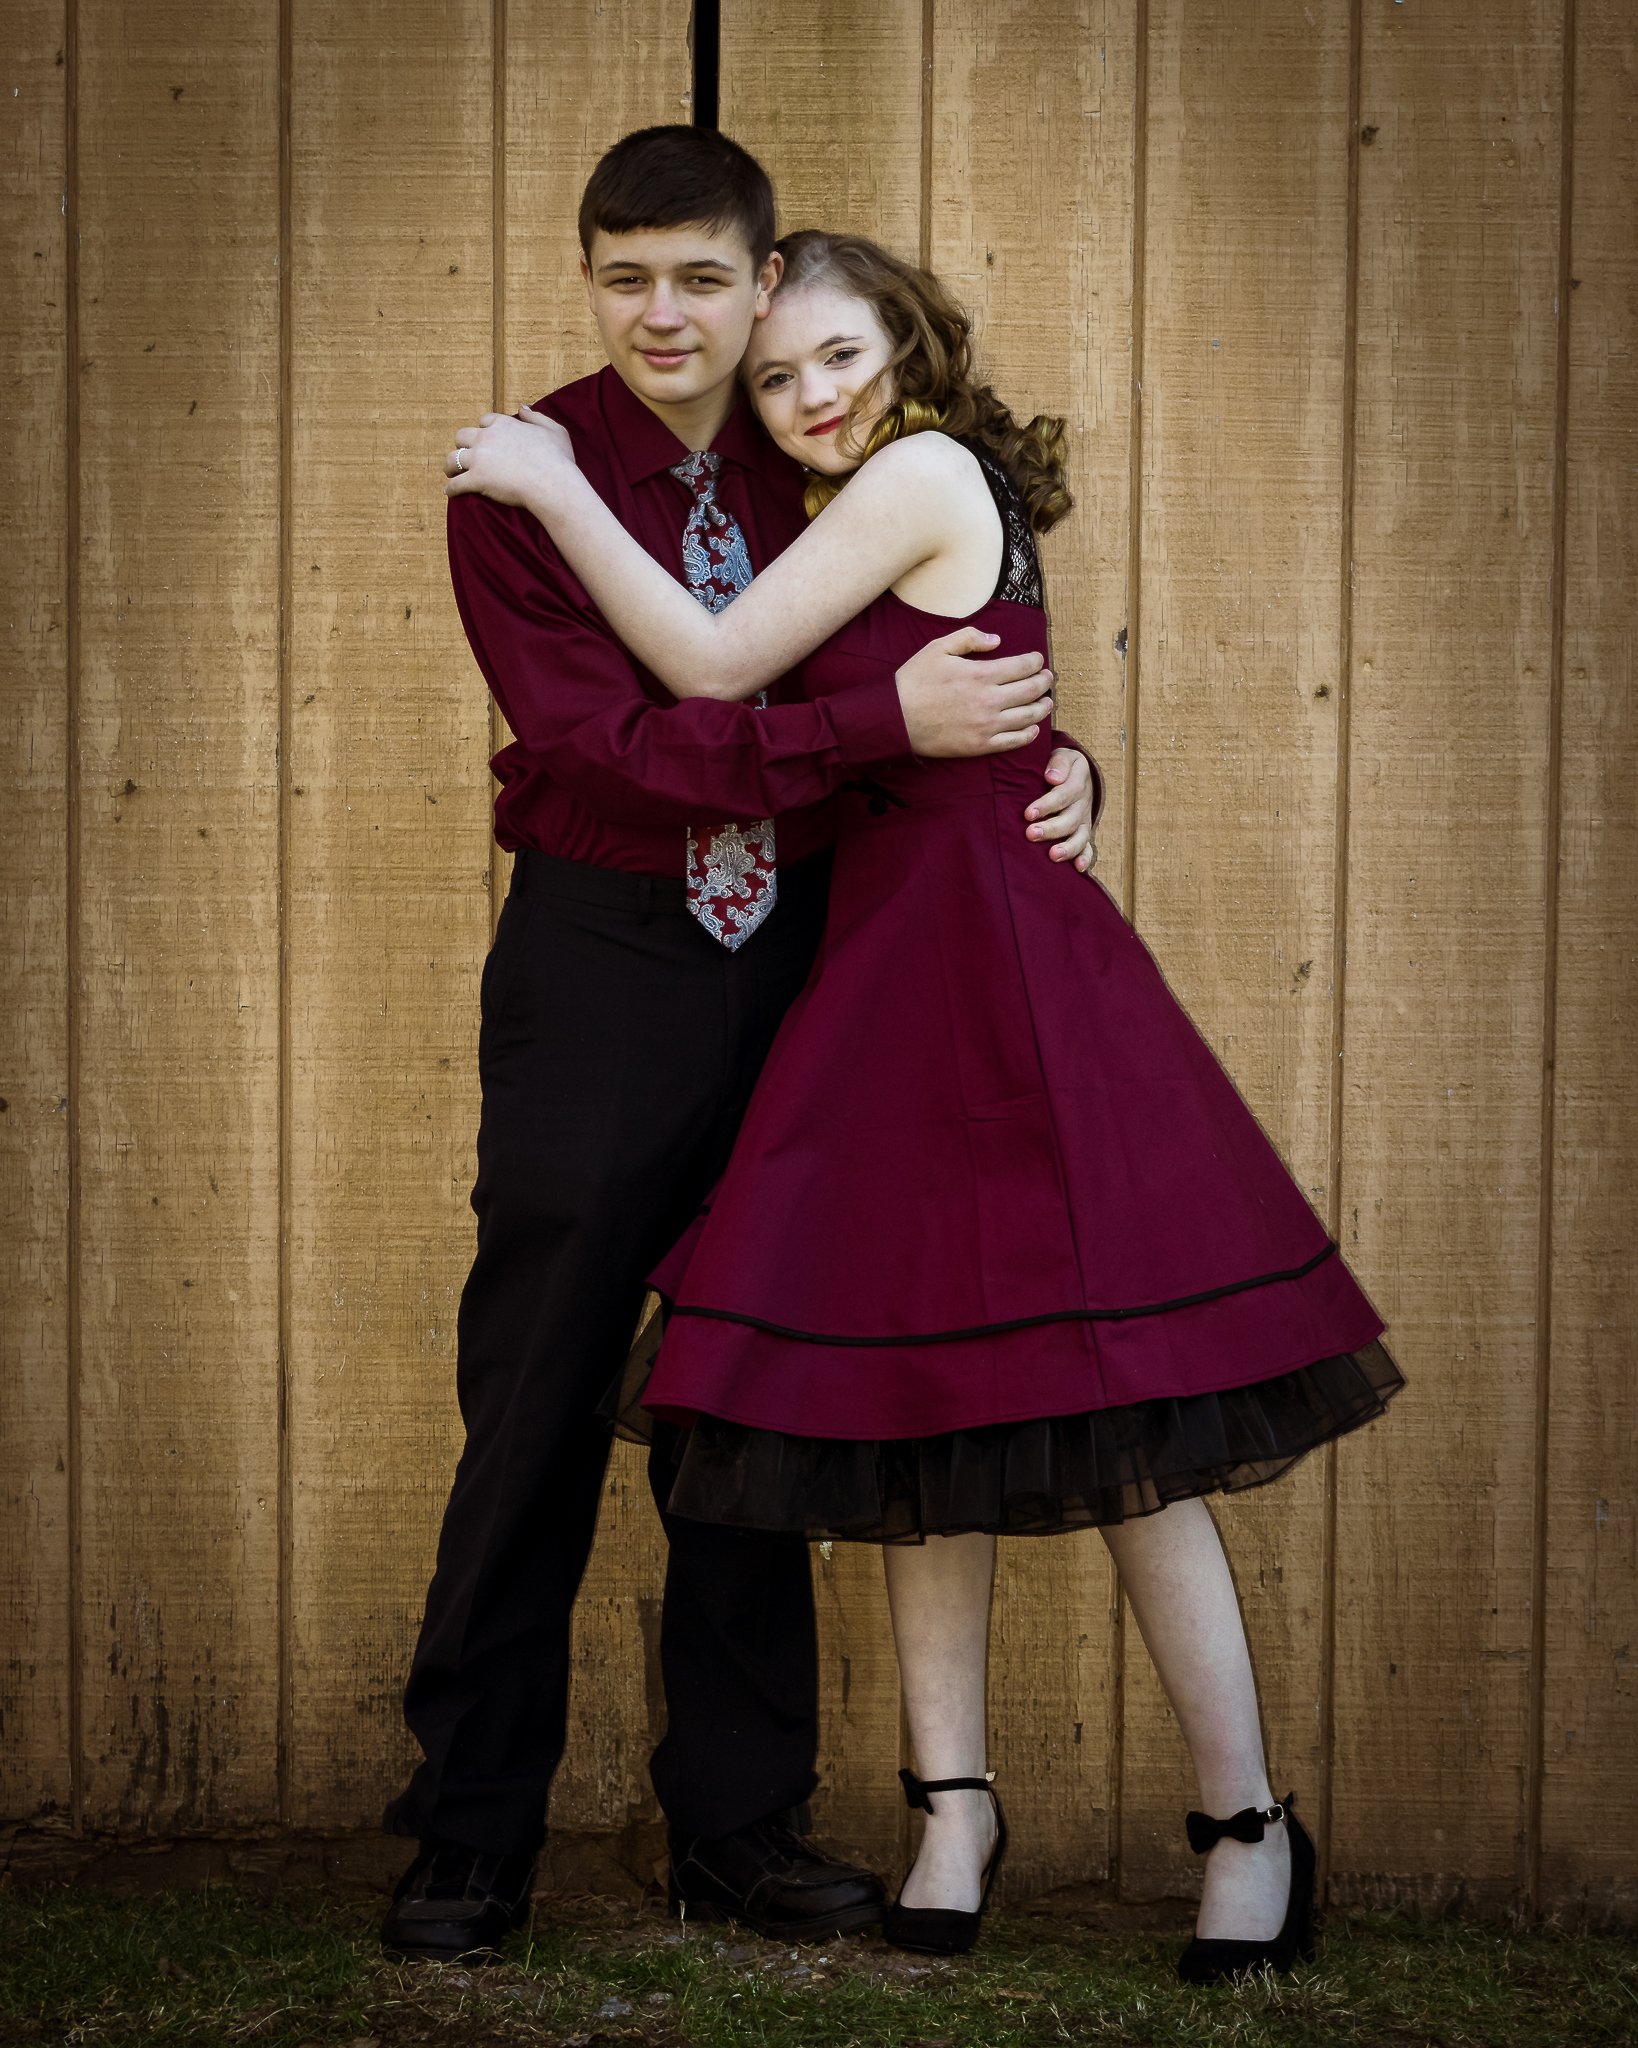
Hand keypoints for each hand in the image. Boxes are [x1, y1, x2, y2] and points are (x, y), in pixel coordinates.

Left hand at [444, 405, 576, 506]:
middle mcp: (487, 437)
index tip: (486, 442)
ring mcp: (479, 458)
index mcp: (503, 424)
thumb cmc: (558, 460)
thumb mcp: (555, 431)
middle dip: (463, 445)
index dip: (484, 431)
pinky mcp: (476, 479)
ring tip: (452, 474)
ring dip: (450, 466)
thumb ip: (536, 417)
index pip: (484, 421)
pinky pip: (455, 484)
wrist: (553, 484)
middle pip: (462, 436)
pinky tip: (451, 493)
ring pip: (452, 459)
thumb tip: (521, 408)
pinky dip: (451, 489)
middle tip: (466, 457)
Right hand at [895, 628, 1053, 759]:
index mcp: (981, 674)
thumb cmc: (914, 681)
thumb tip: (997, 640)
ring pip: (1028, 717)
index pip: (1023, 666)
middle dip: (1044, 682)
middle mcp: (989, 701)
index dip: (1036, 661)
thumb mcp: (938, 648)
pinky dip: (1028, 734)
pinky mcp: (980, 746)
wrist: (895, 719)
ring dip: (1042, 708)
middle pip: (1031, 691)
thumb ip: (969, 638)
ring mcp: (986, 726)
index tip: (1039, 659)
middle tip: (1048, 678)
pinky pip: (1013, 741)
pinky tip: (1033, 729)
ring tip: (1047, 702)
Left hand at [1026, 747, 1098, 873]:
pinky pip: (1088, 847)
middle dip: (1051, 828)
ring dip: (1068, 847)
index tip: (1028, 813)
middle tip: (1031, 834)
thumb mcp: (1063, 755)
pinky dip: (1085, 858)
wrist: (1077, 774)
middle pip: (1069, 819)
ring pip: (1079, 836)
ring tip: (1053, 855)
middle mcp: (1082, 805)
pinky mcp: (1083, 833)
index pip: (1064, 795)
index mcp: (1077, 784)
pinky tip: (1079, 869)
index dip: (1047, 805)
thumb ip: (1058, 762)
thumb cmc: (1061, 766)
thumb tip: (1052, 777)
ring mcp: (1083, 821)